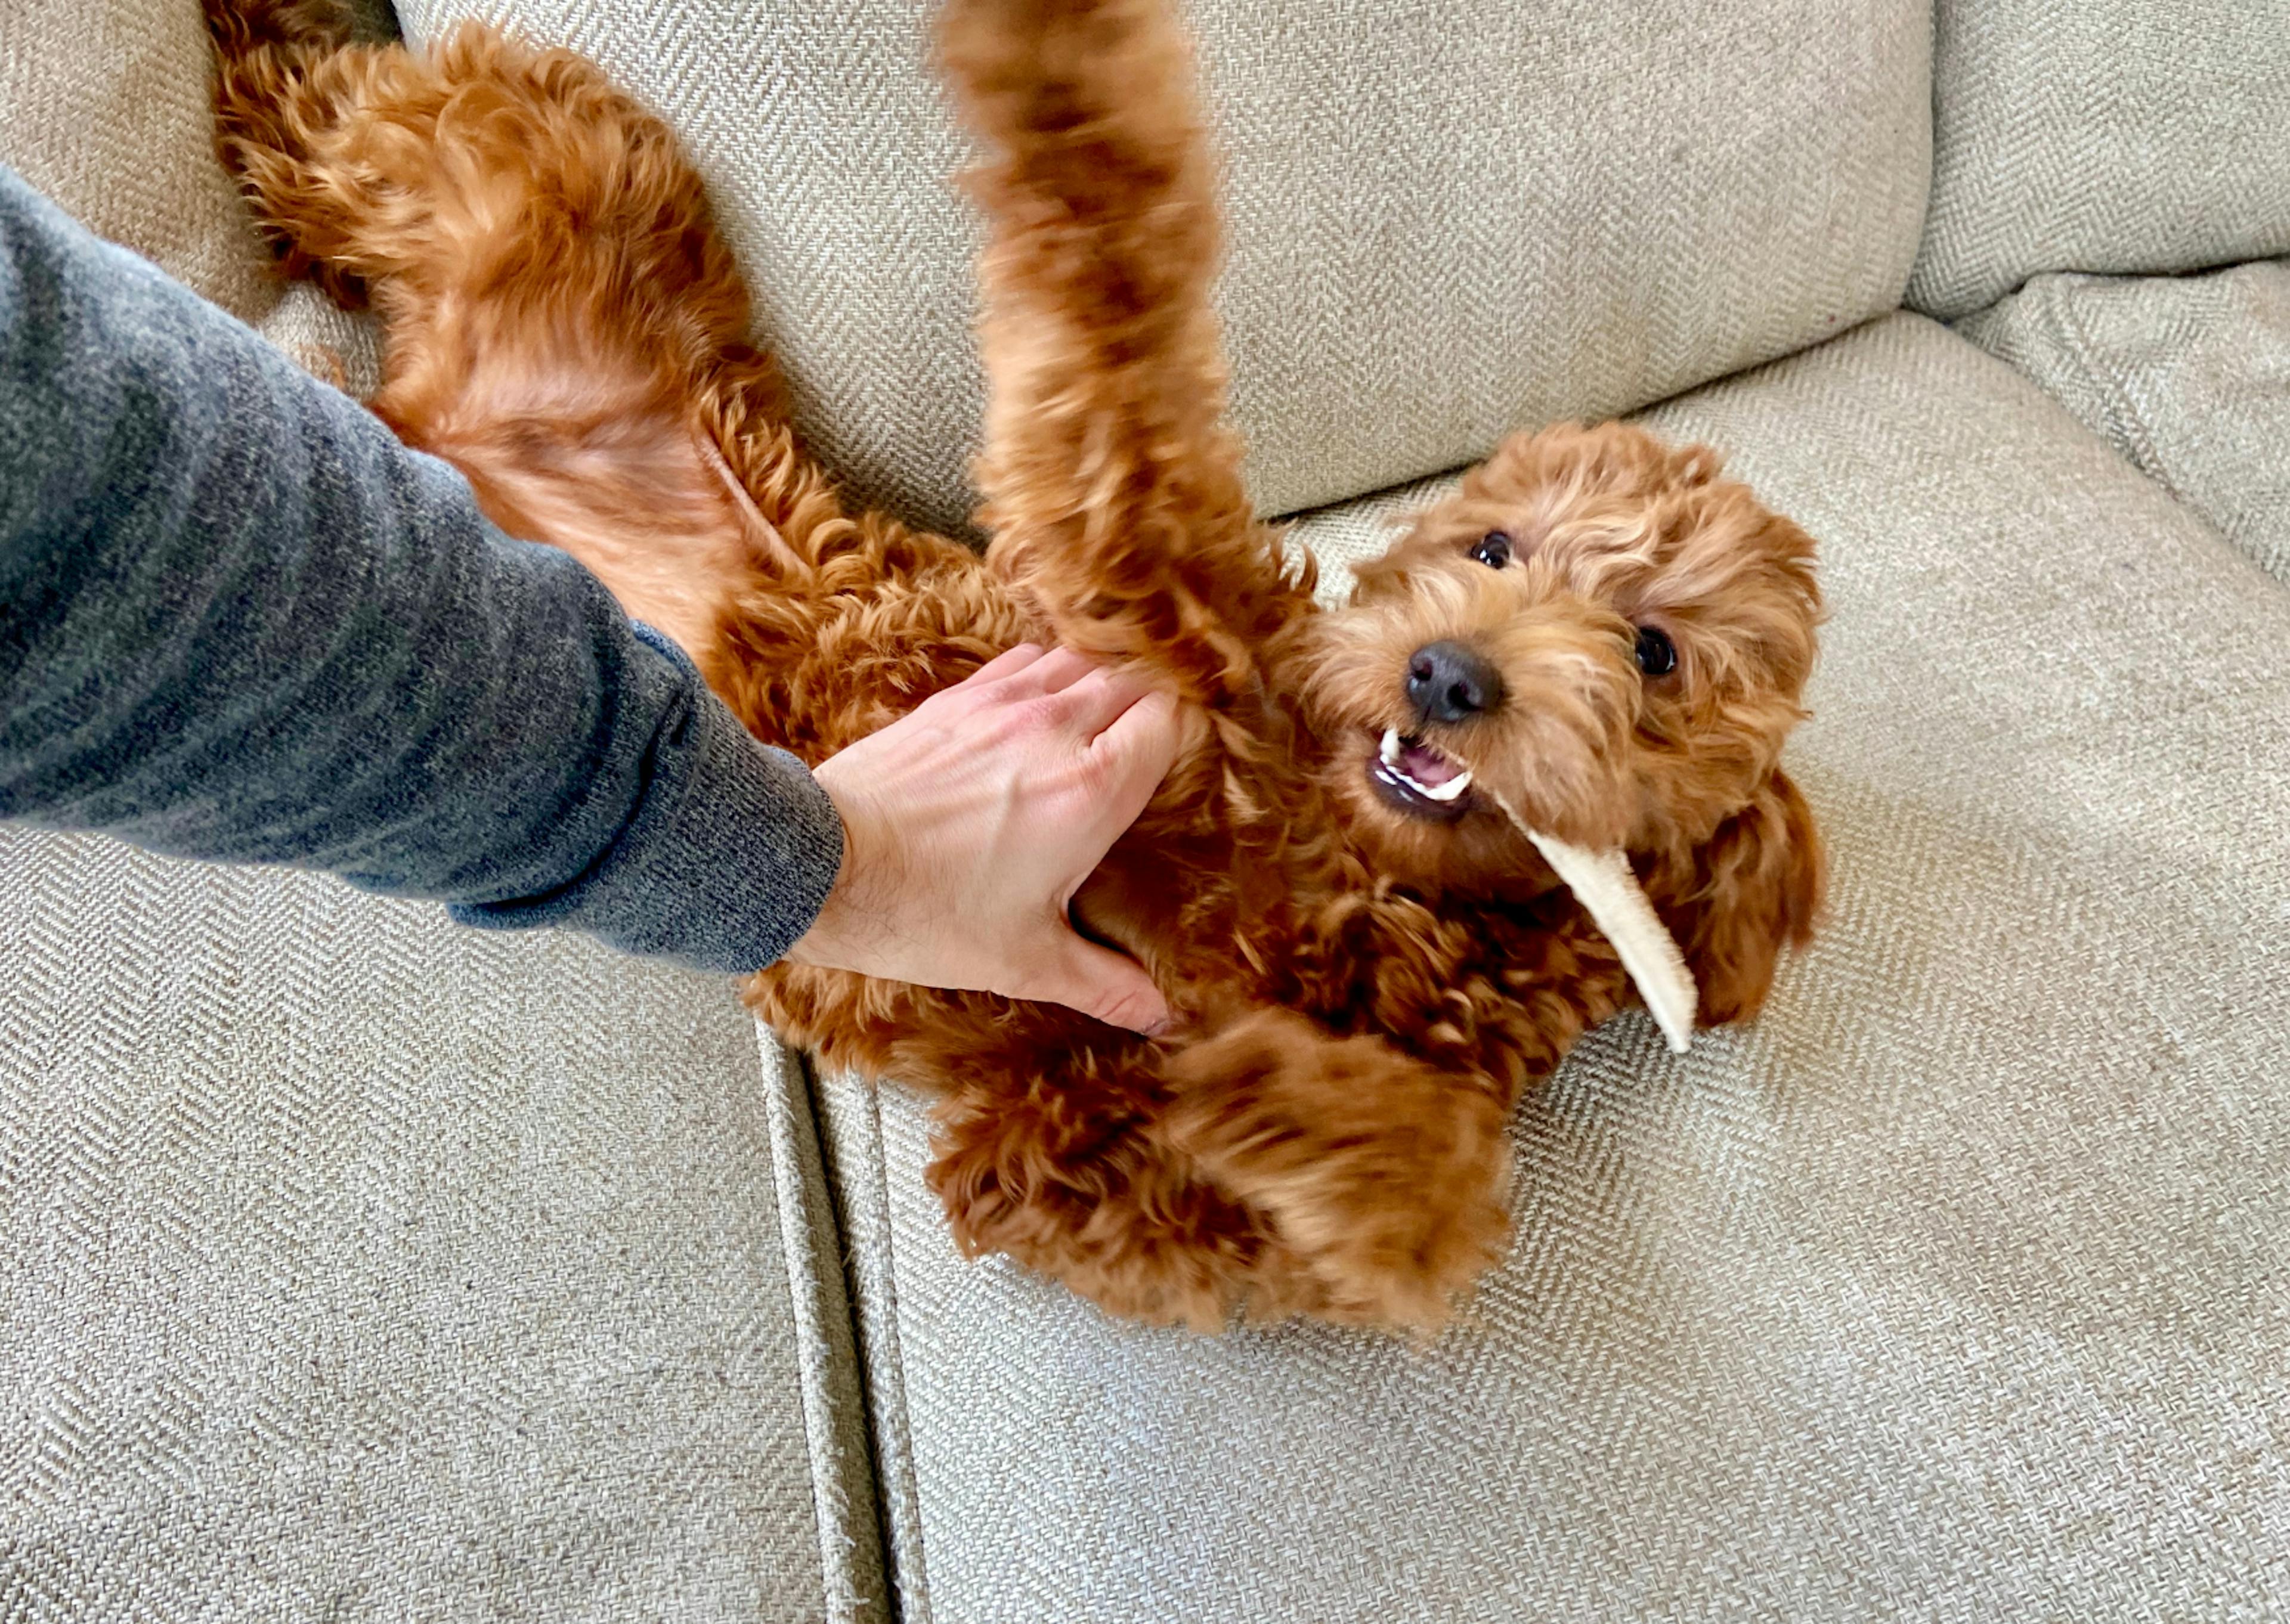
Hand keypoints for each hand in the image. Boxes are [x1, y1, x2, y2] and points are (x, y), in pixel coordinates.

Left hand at [785, 643, 1181, 1032]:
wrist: (823, 867)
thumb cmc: (925, 913)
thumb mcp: (1026, 960)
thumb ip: (1105, 982)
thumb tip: (1162, 1016)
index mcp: (1090, 787)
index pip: (1172, 719)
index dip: (1187, 736)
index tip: (1186, 766)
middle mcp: (1054, 728)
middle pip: (1134, 681)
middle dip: (1151, 709)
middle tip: (1153, 748)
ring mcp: (1001, 704)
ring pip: (1081, 661)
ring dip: (1100, 684)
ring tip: (1103, 723)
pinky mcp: (955, 698)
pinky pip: (1024, 660)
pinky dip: (1046, 674)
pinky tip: (1041, 708)